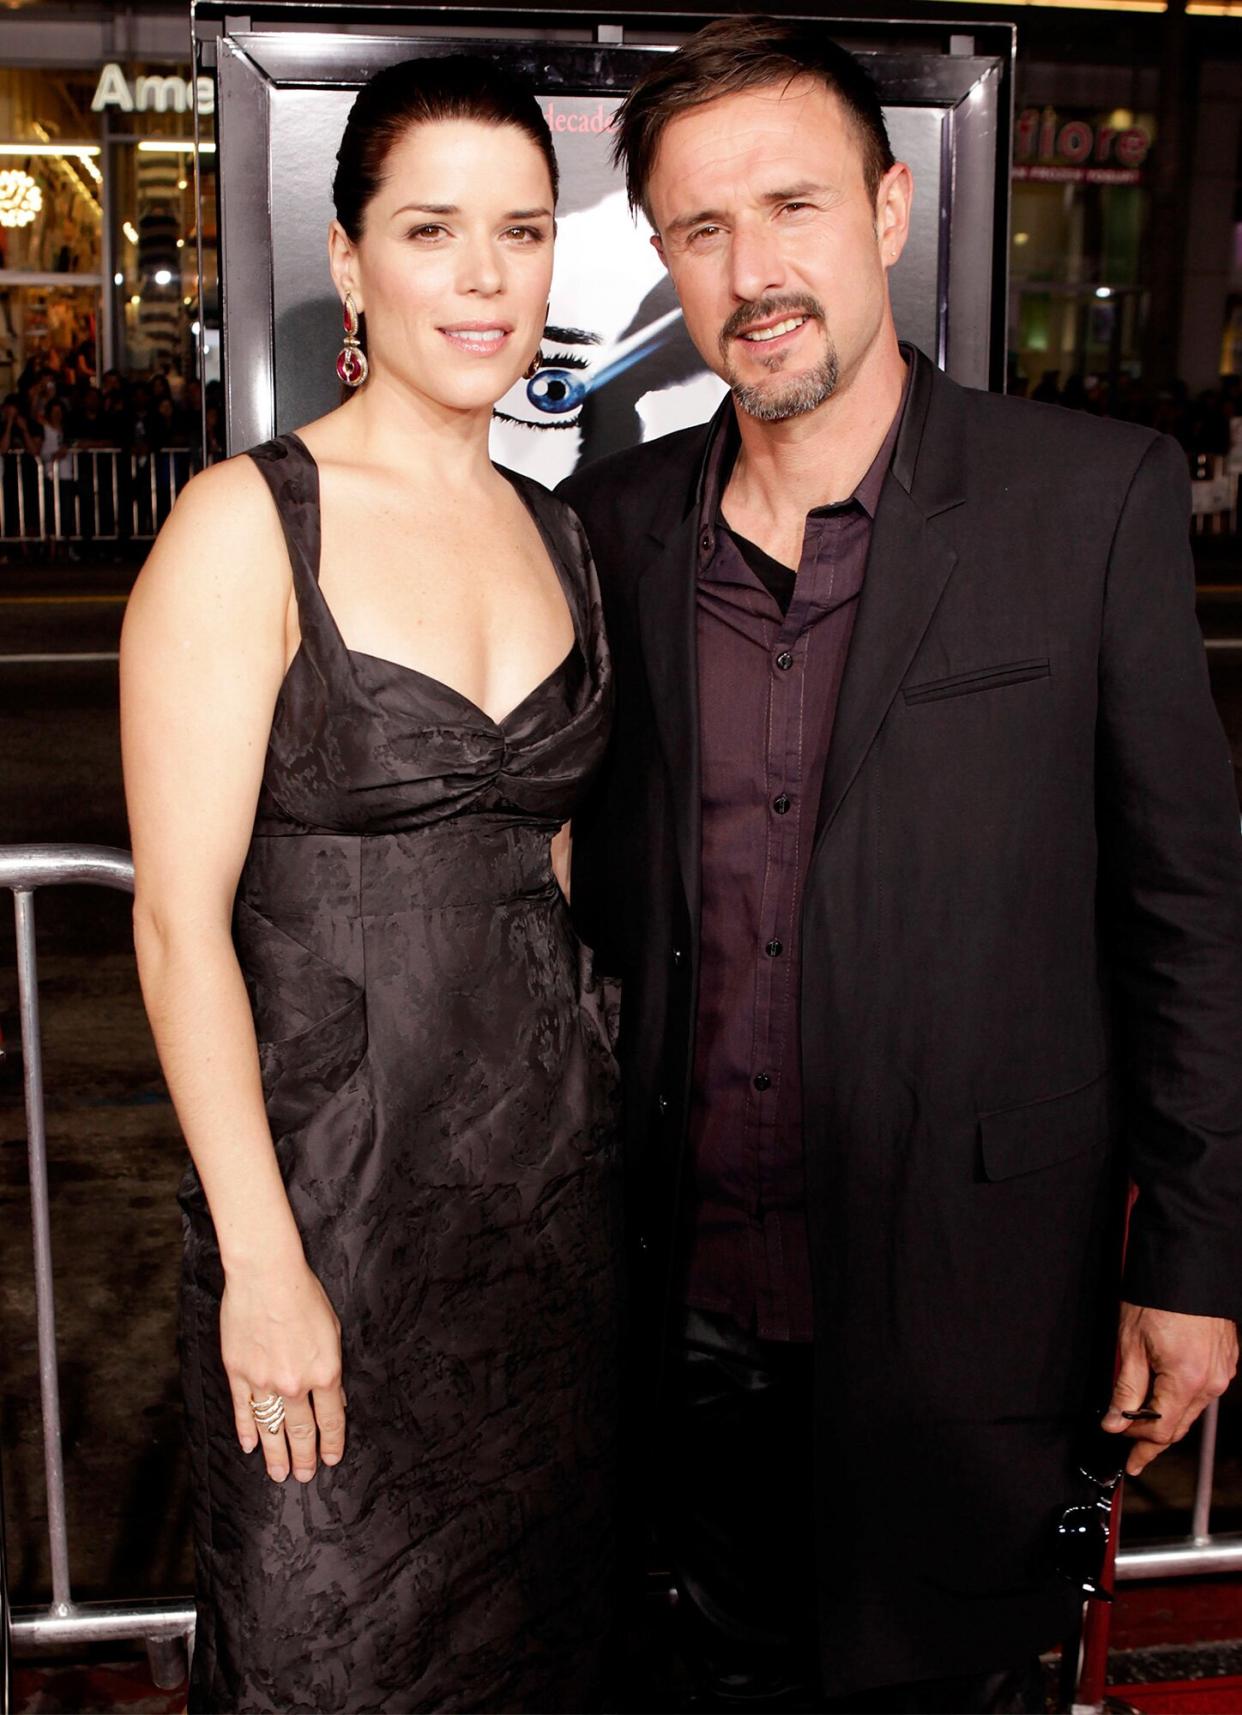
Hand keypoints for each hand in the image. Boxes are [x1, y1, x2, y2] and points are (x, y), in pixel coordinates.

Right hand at [219, 1258, 346, 1483]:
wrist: (266, 1275)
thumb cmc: (303, 1294)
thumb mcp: (333, 1330)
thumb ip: (332, 1367)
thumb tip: (335, 1396)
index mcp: (324, 1372)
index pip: (331, 1419)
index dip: (332, 1442)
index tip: (331, 1458)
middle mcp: (295, 1384)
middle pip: (302, 1431)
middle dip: (305, 1457)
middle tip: (303, 1475)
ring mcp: (264, 1382)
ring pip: (272, 1429)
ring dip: (276, 1455)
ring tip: (279, 1474)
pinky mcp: (238, 1373)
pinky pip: (243, 1411)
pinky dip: (246, 1431)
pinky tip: (249, 1447)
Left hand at [1102, 1301, 1236, 1474]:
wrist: (1187, 1266)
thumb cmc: (1157, 1299)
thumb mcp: (1130, 1344)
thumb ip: (1125, 1389)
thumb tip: (1115, 1422)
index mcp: (1186, 1380)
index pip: (1161, 1430)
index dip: (1137, 1442)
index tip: (1122, 1450)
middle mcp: (1211, 1381)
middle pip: (1180, 1425)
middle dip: (1153, 1441)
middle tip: (1133, 1455)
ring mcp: (1222, 1372)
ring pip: (1192, 1410)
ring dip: (1169, 1420)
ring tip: (1144, 1431)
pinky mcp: (1226, 1361)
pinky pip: (1203, 1391)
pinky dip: (1182, 1399)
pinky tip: (1166, 1399)